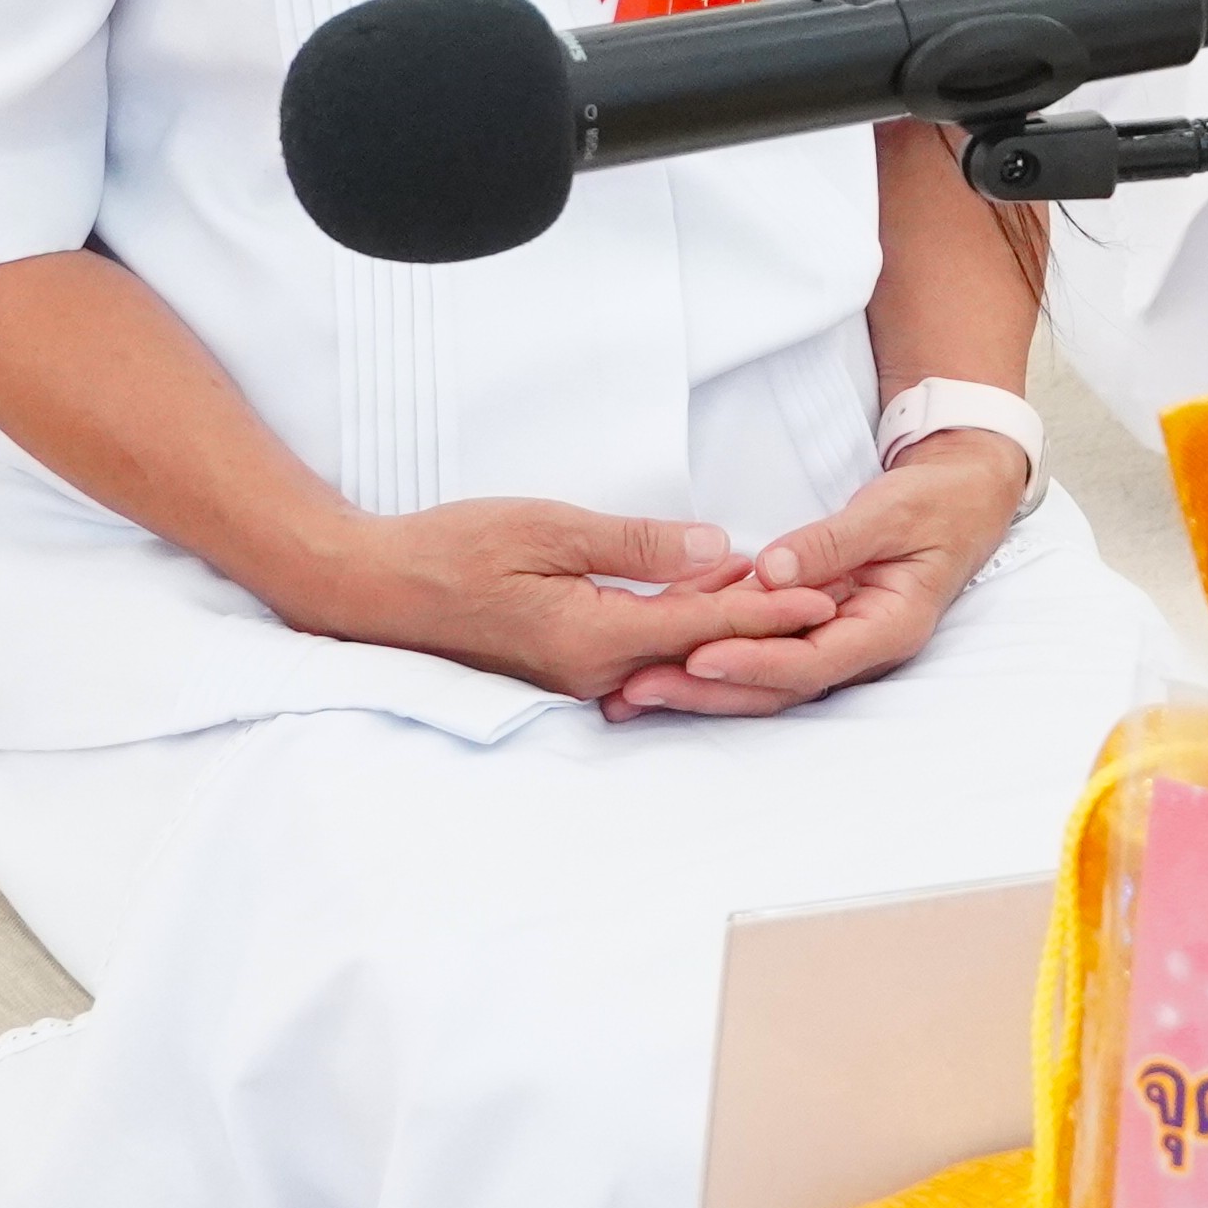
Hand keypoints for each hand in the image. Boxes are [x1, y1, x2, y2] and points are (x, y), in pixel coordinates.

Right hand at [293, 498, 830, 702]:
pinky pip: (639, 654)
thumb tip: (714, 550)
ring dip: (725, 632)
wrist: (376, 589)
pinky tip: (707, 604)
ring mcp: (574, 677)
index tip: (825, 600)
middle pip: (698, 650)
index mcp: (594, 638)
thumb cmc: (454, 548)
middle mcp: (592, 672)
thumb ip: (635, 545)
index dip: (769, 611)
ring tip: (789, 606)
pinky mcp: (560, 669)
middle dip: (764, 629)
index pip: (704, 626)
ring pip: (671, 655)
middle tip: (831, 605)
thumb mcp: (549, 529)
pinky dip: (681, 631)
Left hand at [594, 436, 1026, 718]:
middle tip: (637, 689)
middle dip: (705, 690)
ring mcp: (837, 642)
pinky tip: (659, 649)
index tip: (698, 656)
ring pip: (762, 676)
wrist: (962, 495)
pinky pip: (761, 646)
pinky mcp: (815, 626)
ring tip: (630, 689)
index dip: (753, 663)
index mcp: (889, 627)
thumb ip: (832, 542)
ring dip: (698, 683)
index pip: (812, 661)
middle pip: (776, 685)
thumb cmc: (937, 502)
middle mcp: (860, 648)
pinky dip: (713, 649)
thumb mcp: (891, 511)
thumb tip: (771, 571)